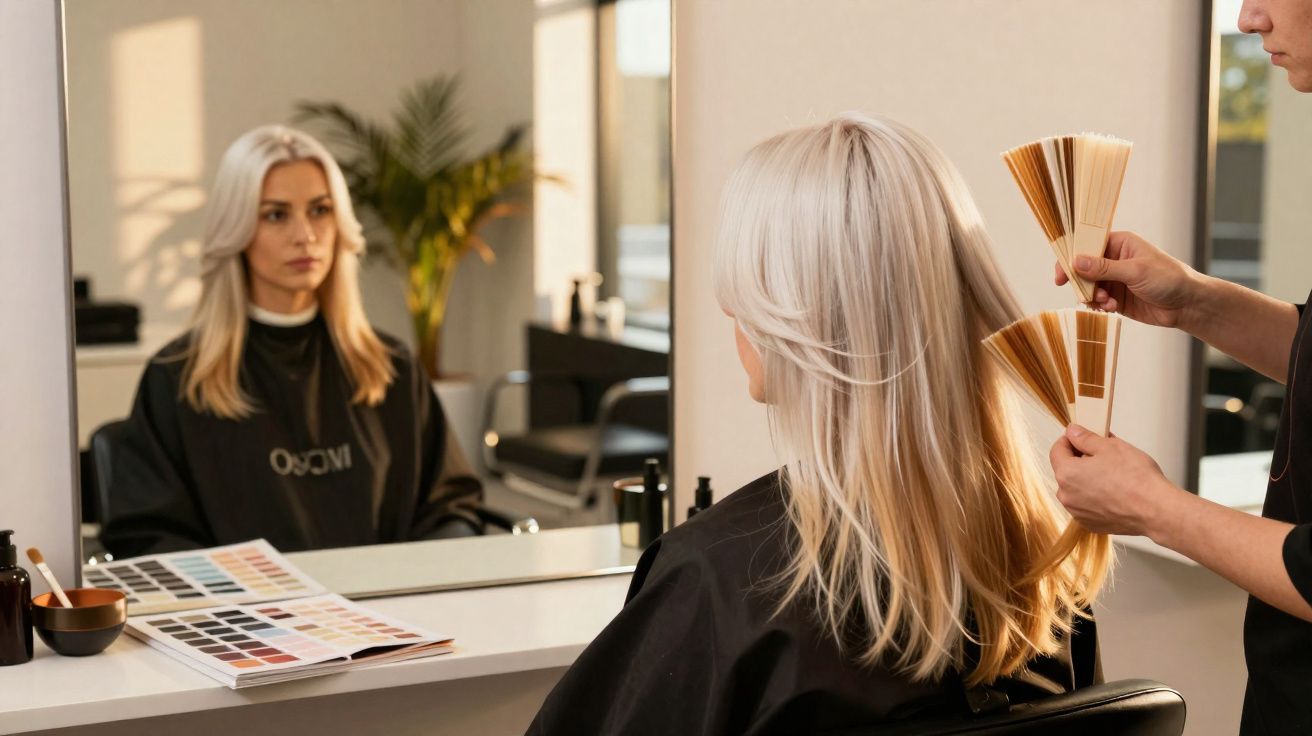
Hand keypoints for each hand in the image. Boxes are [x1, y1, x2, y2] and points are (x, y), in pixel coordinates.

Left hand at [1049, 424, 1183, 536]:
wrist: (1156, 510)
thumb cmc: (1136, 479)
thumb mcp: (1110, 446)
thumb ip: (1085, 438)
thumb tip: (1073, 432)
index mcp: (1067, 473)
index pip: (1057, 450)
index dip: (1069, 440)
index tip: (1080, 437)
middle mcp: (1066, 496)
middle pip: (1066, 470)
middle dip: (1080, 459)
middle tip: (1102, 454)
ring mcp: (1077, 512)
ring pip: (1076, 488)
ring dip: (1087, 479)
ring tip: (1111, 474)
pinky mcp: (1090, 523)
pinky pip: (1086, 504)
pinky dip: (1095, 496)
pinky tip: (1114, 492)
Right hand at [1053, 231, 1201, 328]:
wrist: (1187, 304)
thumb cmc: (1168, 278)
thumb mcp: (1135, 270)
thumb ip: (1104, 268)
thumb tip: (1076, 262)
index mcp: (1119, 244)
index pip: (1087, 245)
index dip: (1071, 258)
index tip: (1061, 276)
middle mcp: (1113, 260)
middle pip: (1083, 269)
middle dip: (1082, 284)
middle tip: (1087, 295)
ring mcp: (1114, 279)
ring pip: (1088, 287)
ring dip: (1092, 297)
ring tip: (1107, 303)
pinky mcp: (1116, 297)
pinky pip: (1096, 301)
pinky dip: (1099, 306)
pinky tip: (1111, 308)